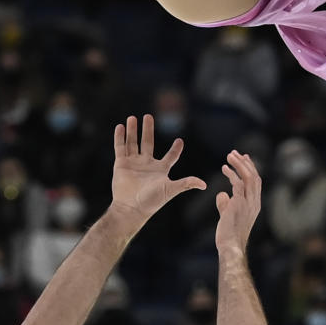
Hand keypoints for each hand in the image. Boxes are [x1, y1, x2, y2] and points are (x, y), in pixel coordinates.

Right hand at [109, 115, 205, 229]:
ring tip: (132, 118)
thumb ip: (186, 183)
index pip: (170, 156)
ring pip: (133, 143)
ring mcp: (133, 163)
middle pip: (147, 142)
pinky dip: (120, 137)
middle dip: (147, 129)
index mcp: (160, 169)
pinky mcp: (121, 164)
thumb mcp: (171, 189)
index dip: (175, 149)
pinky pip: (120, 147)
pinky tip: (120, 126)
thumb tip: (204, 185)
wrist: (132, 208)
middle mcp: (147, 164)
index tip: (180, 141)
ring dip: (132, 131)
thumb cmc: (152, 201)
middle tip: (148, 116)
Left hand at [215, 150, 261, 255]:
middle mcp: (255, 202)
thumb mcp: (228, 216)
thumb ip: (226, 204)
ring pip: (249, 177)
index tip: (244, 158)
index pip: (256, 182)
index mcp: (255, 205)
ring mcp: (249, 203)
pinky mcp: (239, 204)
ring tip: (230, 155)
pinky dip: (231, 174)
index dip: (251, 169)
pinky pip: (238, 184)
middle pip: (255, 176)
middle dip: (245, 163)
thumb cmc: (228, 235)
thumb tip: (221, 194)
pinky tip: (224, 168)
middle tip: (235, 153)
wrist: (230, 247)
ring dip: (239, 164)